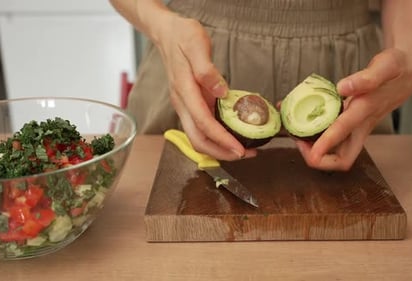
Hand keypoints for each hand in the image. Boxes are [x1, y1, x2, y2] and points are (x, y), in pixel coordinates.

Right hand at [152, 12, 255, 159]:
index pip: (203, 124)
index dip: (222, 140)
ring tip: (242, 150)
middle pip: (198, 140)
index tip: (239, 149)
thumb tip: (221, 91)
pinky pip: (201, 128)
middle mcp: (182, 103)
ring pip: (198, 137)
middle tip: (245, 155)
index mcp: (184, 90)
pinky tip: (231, 135)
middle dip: (221, 152)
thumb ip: (207, 70)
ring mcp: (184, 106)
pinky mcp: (189, 105)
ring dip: (218, 148)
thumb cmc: (182, 36)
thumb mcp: (196, 44)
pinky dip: (216, 137)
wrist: (166, 33)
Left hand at [296, 48, 411, 170]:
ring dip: (314, 148)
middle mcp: (361, 125)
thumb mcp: (385, 67)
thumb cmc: (396, 68)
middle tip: (299, 143)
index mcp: (366, 111)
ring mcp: (357, 128)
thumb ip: (366, 78)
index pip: (344, 132)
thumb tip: (343, 87)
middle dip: (319, 159)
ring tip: (294, 133)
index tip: (310, 154)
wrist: (409, 72)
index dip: (326, 145)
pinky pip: (333, 137)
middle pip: (343, 159)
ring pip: (337, 151)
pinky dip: (315, 134)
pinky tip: (300, 120)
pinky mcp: (353, 124)